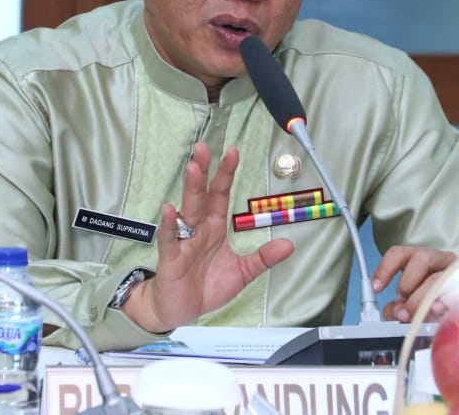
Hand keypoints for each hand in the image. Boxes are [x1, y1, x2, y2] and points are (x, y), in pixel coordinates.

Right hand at [123, 143, 294, 332]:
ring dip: (190, 190)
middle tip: (204, 148)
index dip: (226, 174)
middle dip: (205, 172)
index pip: (220, 195)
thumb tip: (290, 245)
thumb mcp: (242, 272)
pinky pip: (169, 239)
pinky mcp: (170, 259)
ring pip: (187, 211)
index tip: (232, 152)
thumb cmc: (207, 287)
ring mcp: (183, 241)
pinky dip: (169, 225)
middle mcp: (198, 229)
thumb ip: (263, 258)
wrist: (180, 310)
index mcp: (214, 227)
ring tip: (193, 168)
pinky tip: (170, 210)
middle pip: (202, 195)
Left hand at [372, 245, 455, 321]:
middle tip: (402, 308)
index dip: (385, 269)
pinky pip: (456, 291)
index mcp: (421, 259)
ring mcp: (458, 271)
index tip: (376, 288)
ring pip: (438, 276)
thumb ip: (397, 307)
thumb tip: (395, 311)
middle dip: (407, 284)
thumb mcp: (412, 303)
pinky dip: (444, 302)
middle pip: (421, 259)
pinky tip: (438, 310)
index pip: (399, 253)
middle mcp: (440, 260)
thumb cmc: (436, 304)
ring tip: (417, 315)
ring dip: (422, 297)